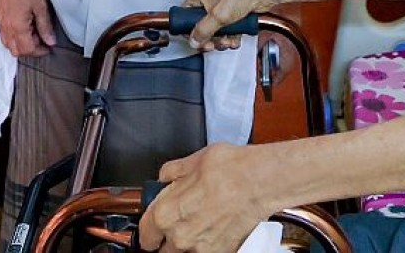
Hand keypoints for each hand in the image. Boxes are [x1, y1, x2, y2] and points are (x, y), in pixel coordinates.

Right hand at [0, 0, 55, 56]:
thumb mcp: (40, 6)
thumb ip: (45, 26)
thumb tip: (50, 40)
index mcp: (17, 27)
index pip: (27, 49)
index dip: (40, 51)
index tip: (48, 47)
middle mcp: (6, 27)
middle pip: (16, 50)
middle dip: (30, 50)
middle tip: (42, 42)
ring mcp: (0, 22)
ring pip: (8, 44)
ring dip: (20, 44)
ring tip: (33, 35)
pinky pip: (3, 34)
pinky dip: (13, 37)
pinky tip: (22, 28)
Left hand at [139, 145, 268, 252]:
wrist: (259, 181)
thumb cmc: (230, 169)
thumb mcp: (193, 160)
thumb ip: (172, 173)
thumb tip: (165, 177)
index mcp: (166, 214)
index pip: (145, 234)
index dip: (149, 227)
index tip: (153, 224)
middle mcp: (180, 237)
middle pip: (164, 248)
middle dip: (168, 236)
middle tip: (181, 219)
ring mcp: (201, 248)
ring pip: (184, 251)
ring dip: (188, 241)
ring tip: (201, 221)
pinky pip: (205, 250)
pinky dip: (207, 242)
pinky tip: (215, 225)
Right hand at [182, 0, 274, 50]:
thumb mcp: (218, 15)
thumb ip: (203, 30)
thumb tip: (193, 41)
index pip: (186, 14)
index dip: (188, 29)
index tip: (195, 40)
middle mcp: (210, 2)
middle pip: (201, 27)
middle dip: (209, 39)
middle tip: (212, 45)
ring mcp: (223, 10)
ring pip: (215, 32)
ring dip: (221, 41)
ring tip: (227, 41)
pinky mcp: (234, 16)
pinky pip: (227, 32)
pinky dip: (230, 39)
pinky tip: (234, 40)